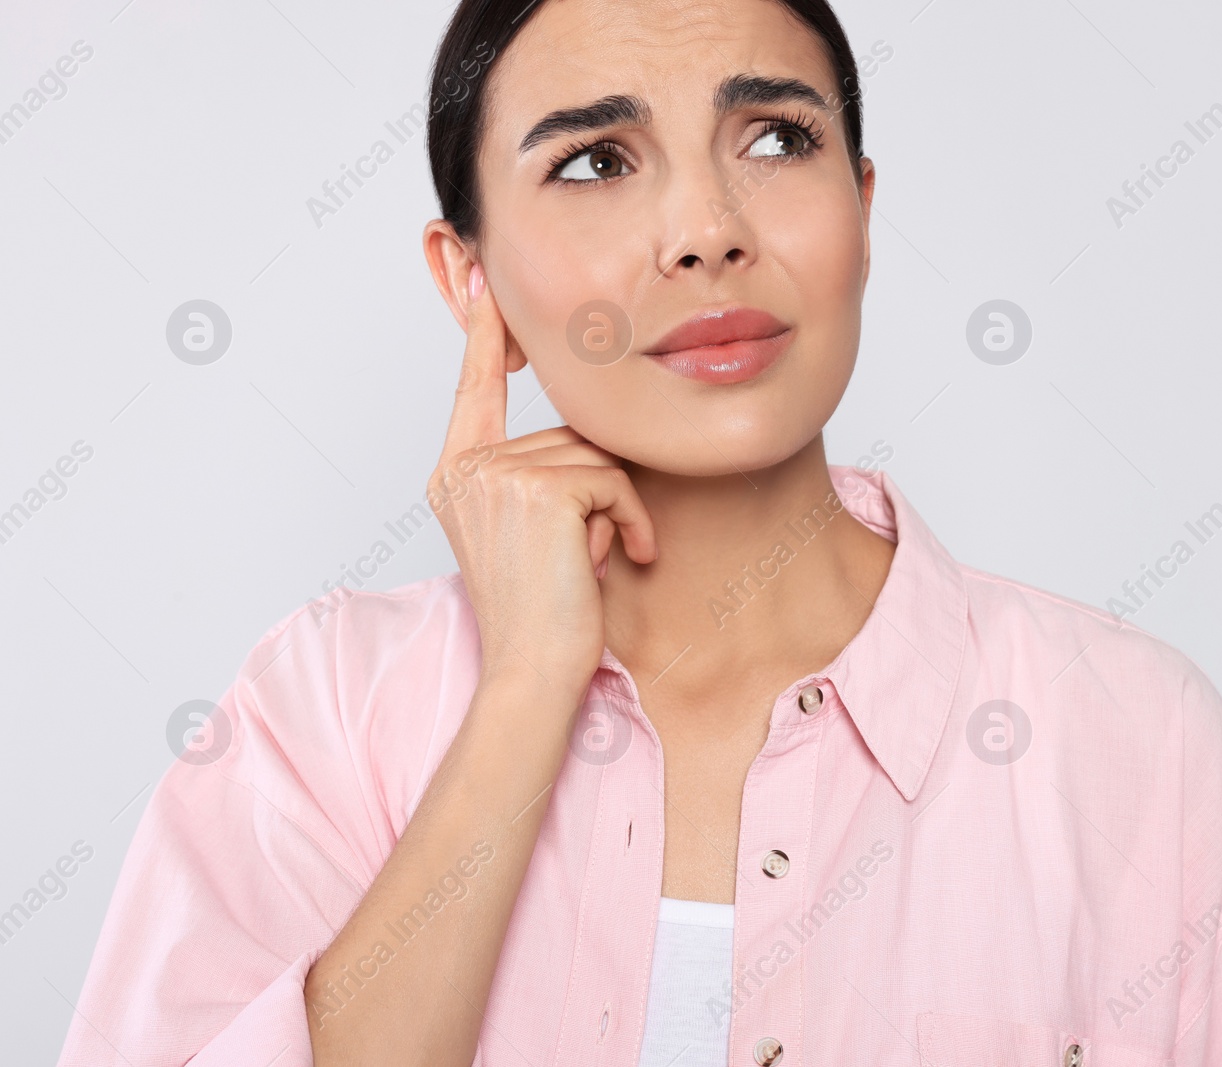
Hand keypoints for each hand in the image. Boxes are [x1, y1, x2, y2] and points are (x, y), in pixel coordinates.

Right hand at [427, 263, 655, 695]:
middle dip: (595, 491)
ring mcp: (498, 476)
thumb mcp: (530, 532)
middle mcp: (467, 468)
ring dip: (614, 511)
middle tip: (581, 554)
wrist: (535, 672)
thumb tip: (590, 433)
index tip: (484, 280)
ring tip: (593, 561)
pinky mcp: (540, 489)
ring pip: (596, 457)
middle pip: (567, 434)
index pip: (474, 387)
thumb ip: (540, 475)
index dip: (484, 333)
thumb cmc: (543, 614)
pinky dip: (631, 520)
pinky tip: (623, 558)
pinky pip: (616, 480)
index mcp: (456, 474)